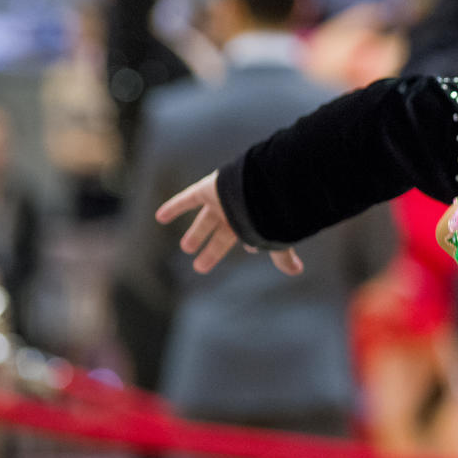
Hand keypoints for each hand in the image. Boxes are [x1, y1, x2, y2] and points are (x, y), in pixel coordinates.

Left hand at [155, 171, 305, 276]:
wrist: (258, 186)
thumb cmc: (267, 213)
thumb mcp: (272, 238)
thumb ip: (281, 255)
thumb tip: (297, 271)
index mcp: (252, 222)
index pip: (248, 236)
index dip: (249, 244)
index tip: (251, 251)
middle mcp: (236, 212)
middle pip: (222, 234)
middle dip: (212, 249)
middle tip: (200, 265)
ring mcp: (221, 201)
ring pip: (205, 220)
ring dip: (196, 234)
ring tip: (186, 248)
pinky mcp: (207, 189)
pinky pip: (187, 198)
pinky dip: (173, 207)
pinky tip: (160, 217)